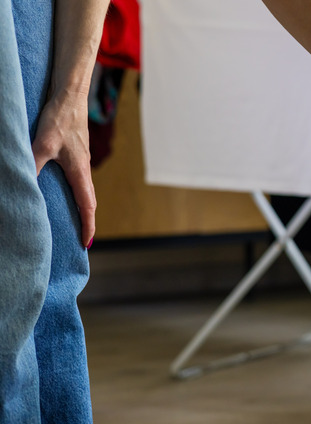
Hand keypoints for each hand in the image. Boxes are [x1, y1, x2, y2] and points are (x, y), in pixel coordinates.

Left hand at [31, 89, 96, 247]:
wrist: (71, 95)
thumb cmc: (61, 118)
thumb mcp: (43, 144)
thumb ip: (34, 165)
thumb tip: (23, 186)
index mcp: (80, 171)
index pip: (87, 205)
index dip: (88, 225)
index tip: (87, 243)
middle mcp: (83, 168)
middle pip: (88, 201)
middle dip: (86, 220)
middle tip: (81, 238)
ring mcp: (80, 160)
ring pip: (82, 190)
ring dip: (80, 207)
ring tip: (73, 220)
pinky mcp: (74, 153)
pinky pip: (76, 179)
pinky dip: (74, 193)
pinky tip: (61, 191)